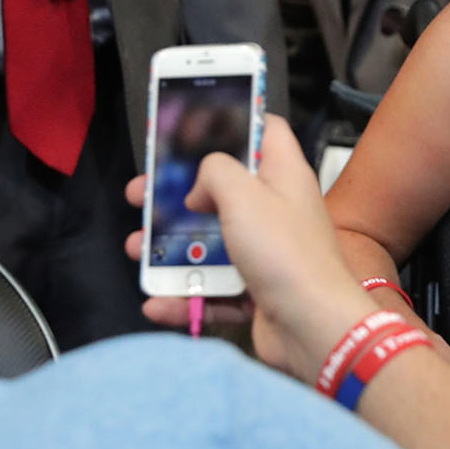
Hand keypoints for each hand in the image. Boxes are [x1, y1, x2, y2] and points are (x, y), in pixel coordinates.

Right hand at [125, 116, 375, 381]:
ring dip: (172, 247)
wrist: (313, 328)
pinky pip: (216, 289)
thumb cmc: (285, 254)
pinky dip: (186, 295)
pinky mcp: (260, 292)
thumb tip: (200, 188)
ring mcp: (269, 254)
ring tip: (135, 248)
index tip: (195, 124)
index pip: (266, 132)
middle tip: (140, 194)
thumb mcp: (243, 195)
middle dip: (178, 193)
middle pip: (224, 190)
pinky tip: (157, 301)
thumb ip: (215, 173)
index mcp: (284, 176)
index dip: (235, 121)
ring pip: (213, 243)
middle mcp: (278, 211)